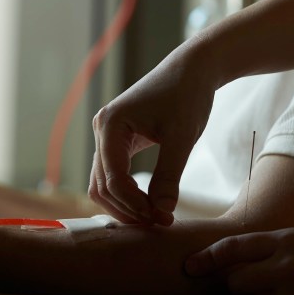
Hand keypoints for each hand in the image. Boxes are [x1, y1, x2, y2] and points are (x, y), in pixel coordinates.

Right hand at [89, 40, 214, 225]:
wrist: (192, 69)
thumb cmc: (187, 96)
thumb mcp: (182, 137)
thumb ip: (169, 175)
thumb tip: (162, 212)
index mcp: (111, 125)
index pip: (113, 179)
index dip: (136, 205)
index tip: (163, 219)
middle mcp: (102, 130)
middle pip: (101, 186)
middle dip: (128, 208)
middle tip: (159, 224)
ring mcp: (107, 135)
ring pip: (104, 183)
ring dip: (126, 204)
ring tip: (156, 218)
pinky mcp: (118, 139)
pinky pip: (114, 174)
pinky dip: (128, 192)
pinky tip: (150, 204)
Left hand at [184, 228, 293, 294]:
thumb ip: (281, 246)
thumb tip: (255, 254)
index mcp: (286, 238)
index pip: (234, 246)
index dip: (208, 256)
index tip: (190, 265)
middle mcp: (284, 263)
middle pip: (235, 278)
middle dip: (233, 284)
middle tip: (239, 287)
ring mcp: (293, 290)